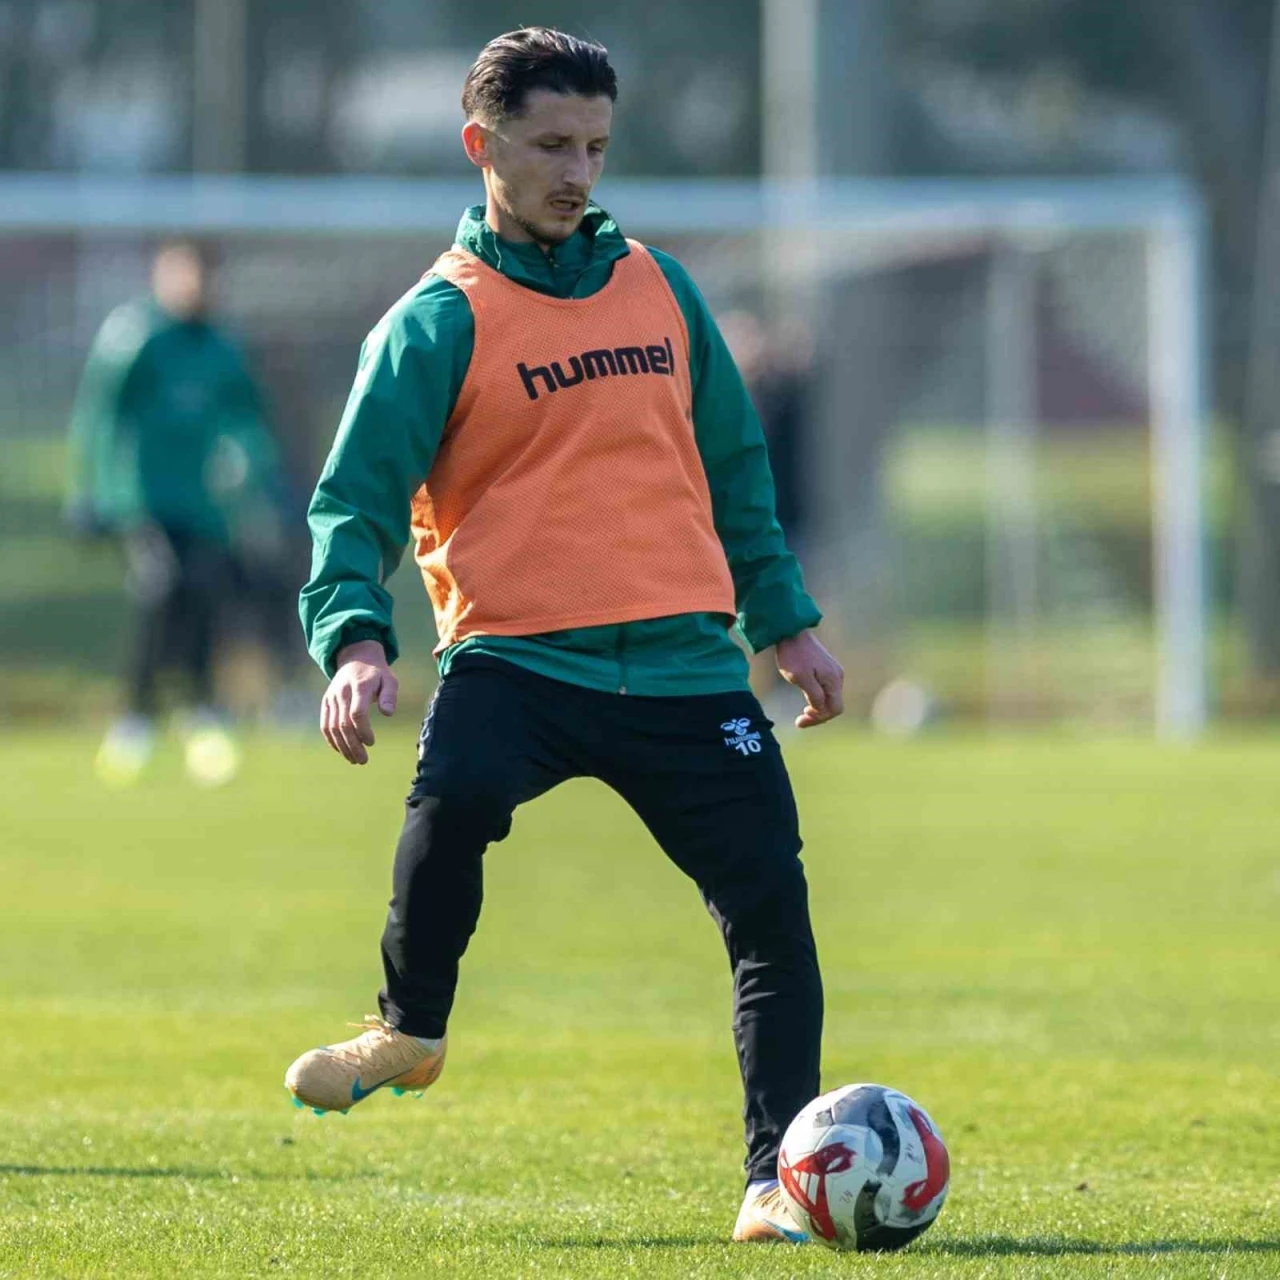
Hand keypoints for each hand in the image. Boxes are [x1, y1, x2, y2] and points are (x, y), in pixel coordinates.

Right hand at [321, 639, 397, 763]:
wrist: (356, 658)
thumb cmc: (377, 673)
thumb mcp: (390, 679)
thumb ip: (389, 696)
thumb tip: (388, 713)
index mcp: (359, 686)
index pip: (356, 713)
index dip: (363, 731)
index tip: (371, 742)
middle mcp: (341, 692)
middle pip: (343, 723)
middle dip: (353, 745)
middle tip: (363, 760)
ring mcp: (331, 697)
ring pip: (332, 726)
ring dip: (342, 746)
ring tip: (354, 759)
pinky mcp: (326, 702)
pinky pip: (325, 724)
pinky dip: (331, 739)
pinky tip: (341, 750)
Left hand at [775, 630, 844, 728]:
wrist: (790, 631)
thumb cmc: (793, 655)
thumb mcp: (801, 678)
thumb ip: (815, 695)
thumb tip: (822, 709)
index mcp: (833, 680)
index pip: (835, 709)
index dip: (820, 719)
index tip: (801, 720)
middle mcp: (837, 676)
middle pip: (833, 705)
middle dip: (818, 716)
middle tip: (799, 721)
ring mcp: (833, 671)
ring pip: (829, 698)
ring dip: (817, 708)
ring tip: (802, 713)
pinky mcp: (826, 668)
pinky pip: (826, 690)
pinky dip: (817, 699)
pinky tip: (806, 699)